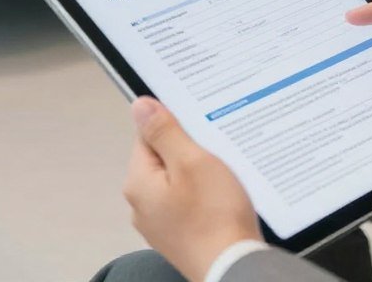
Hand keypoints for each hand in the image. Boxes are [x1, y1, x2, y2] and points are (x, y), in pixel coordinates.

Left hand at [123, 98, 261, 281]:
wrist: (233, 268)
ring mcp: (160, 221)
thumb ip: (164, 131)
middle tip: (214, 153)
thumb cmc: (214, 218)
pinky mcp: (179, 232)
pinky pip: (187, 198)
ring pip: (178, 178)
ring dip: (199, 170)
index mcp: (138, 183)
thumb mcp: (191, 161)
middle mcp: (142, 204)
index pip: (148, 134)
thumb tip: (140, 106)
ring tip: (222, 176)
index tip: (199, 127)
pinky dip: (203, 192)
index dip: (176, 125)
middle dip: (190, 148)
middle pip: (163, 156)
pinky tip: (221, 196)